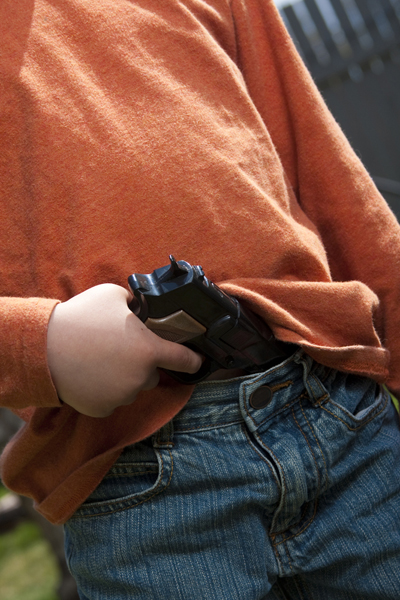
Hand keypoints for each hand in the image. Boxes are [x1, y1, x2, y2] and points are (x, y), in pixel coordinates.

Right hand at [46, 284, 201, 416]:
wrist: (44, 348)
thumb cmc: (80, 318)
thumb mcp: (114, 296)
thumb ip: (136, 304)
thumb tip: (143, 308)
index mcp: (150, 350)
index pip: (185, 360)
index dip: (194, 360)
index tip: (198, 361)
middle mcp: (141, 377)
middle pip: (152, 373)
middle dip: (143, 363)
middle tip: (119, 348)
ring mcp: (122, 396)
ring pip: (132, 387)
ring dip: (124, 377)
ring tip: (100, 360)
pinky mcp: (103, 409)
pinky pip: (112, 399)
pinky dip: (106, 390)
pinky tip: (91, 375)